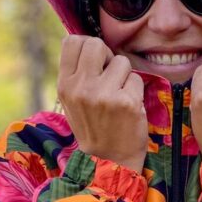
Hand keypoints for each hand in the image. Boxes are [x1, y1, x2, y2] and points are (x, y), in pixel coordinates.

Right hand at [57, 36, 147, 173]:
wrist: (108, 160)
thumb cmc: (93, 127)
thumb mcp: (73, 101)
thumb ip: (78, 73)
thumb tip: (91, 43)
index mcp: (65, 85)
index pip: (72, 41)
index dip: (87, 46)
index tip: (95, 62)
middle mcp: (81, 88)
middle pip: (96, 44)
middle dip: (108, 56)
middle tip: (110, 76)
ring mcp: (104, 95)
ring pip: (121, 61)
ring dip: (125, 76)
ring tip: (119, 96)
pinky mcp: (126, 102)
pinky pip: (136, 79)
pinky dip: (136, 91)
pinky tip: (129, 108)